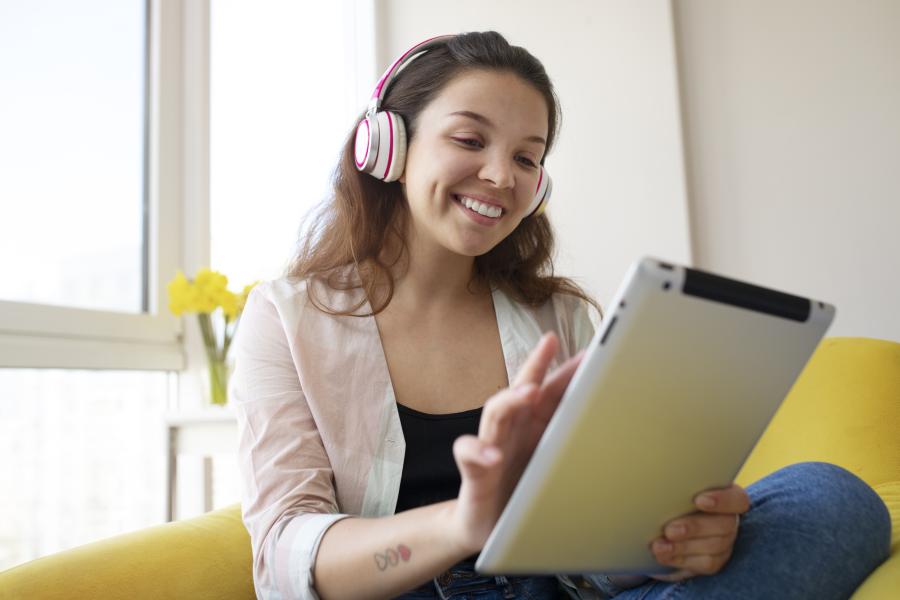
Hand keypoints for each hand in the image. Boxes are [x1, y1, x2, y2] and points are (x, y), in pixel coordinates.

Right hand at [449, 332, 583, 552]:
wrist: (484, 527)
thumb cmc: (520, 492)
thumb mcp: (549, 464)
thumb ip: (567, 442)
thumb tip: (605, 426)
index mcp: (531, 427)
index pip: (548, 391)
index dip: (565, 370)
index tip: (585, 351)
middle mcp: (511, 431)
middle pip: (521, 390)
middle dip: (536, 366)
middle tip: (549, 344)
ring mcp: (490, 448)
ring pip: (496, 415)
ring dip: (510, 401)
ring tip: (526, 393)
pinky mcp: (474, 473)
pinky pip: (470, 457)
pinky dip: (479, 453)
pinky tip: (492, 456)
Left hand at [649, 484, 750, 582]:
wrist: (662, 525)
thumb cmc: (670, 497)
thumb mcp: (674, 489)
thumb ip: (676, 486)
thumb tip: (657, 480)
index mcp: (726, 496)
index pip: (737, 499)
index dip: (722, 501)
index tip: (699, 500)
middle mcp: (729, 519)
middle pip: (724, 525)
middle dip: (695, 527)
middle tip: (669, 530)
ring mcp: (724, 542)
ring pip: (713, 546)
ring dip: (683, 546)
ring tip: (659, 546)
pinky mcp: (714, 560)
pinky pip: (704, 563)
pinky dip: (680, 559)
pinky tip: (663, 555)